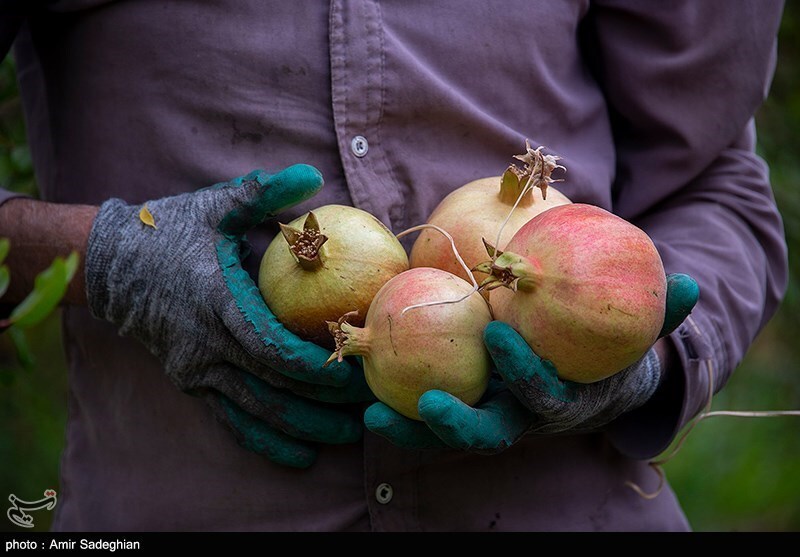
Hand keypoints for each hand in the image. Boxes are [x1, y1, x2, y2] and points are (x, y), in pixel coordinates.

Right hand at [85, 164, 371, 467]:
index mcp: (217, 301)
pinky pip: (232, 421)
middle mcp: (207, 345)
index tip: (352, 369)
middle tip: (368, 404)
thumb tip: (313, 174)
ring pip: (257, 410)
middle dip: (324, 400)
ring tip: (348, 436)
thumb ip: (262, 193)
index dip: (313, 364)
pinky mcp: (192, 382)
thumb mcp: (215, 206)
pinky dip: (267, 442)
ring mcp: (197, 369)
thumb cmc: (169, 231)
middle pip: (274, 386)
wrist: (111, 266)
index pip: (271, 346)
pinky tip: (301, 455)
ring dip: (305, 427)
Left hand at [365, 273, 698, 452]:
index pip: (543, 393)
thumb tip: (688, 284)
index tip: (497, 335)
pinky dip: (397, 413)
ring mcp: (493, 419)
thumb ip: (661, 313)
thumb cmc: (607, 350)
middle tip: (430, 405)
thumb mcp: (636, 334)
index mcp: (562, 400)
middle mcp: (523, 419)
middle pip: (491, 433)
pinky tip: (363, 394)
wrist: (587, 382)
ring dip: (410, 429)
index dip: (523, 371)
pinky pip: (426, 418)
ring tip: (370, 411)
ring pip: (449, 434)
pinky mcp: (467, 411)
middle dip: (461, 425)